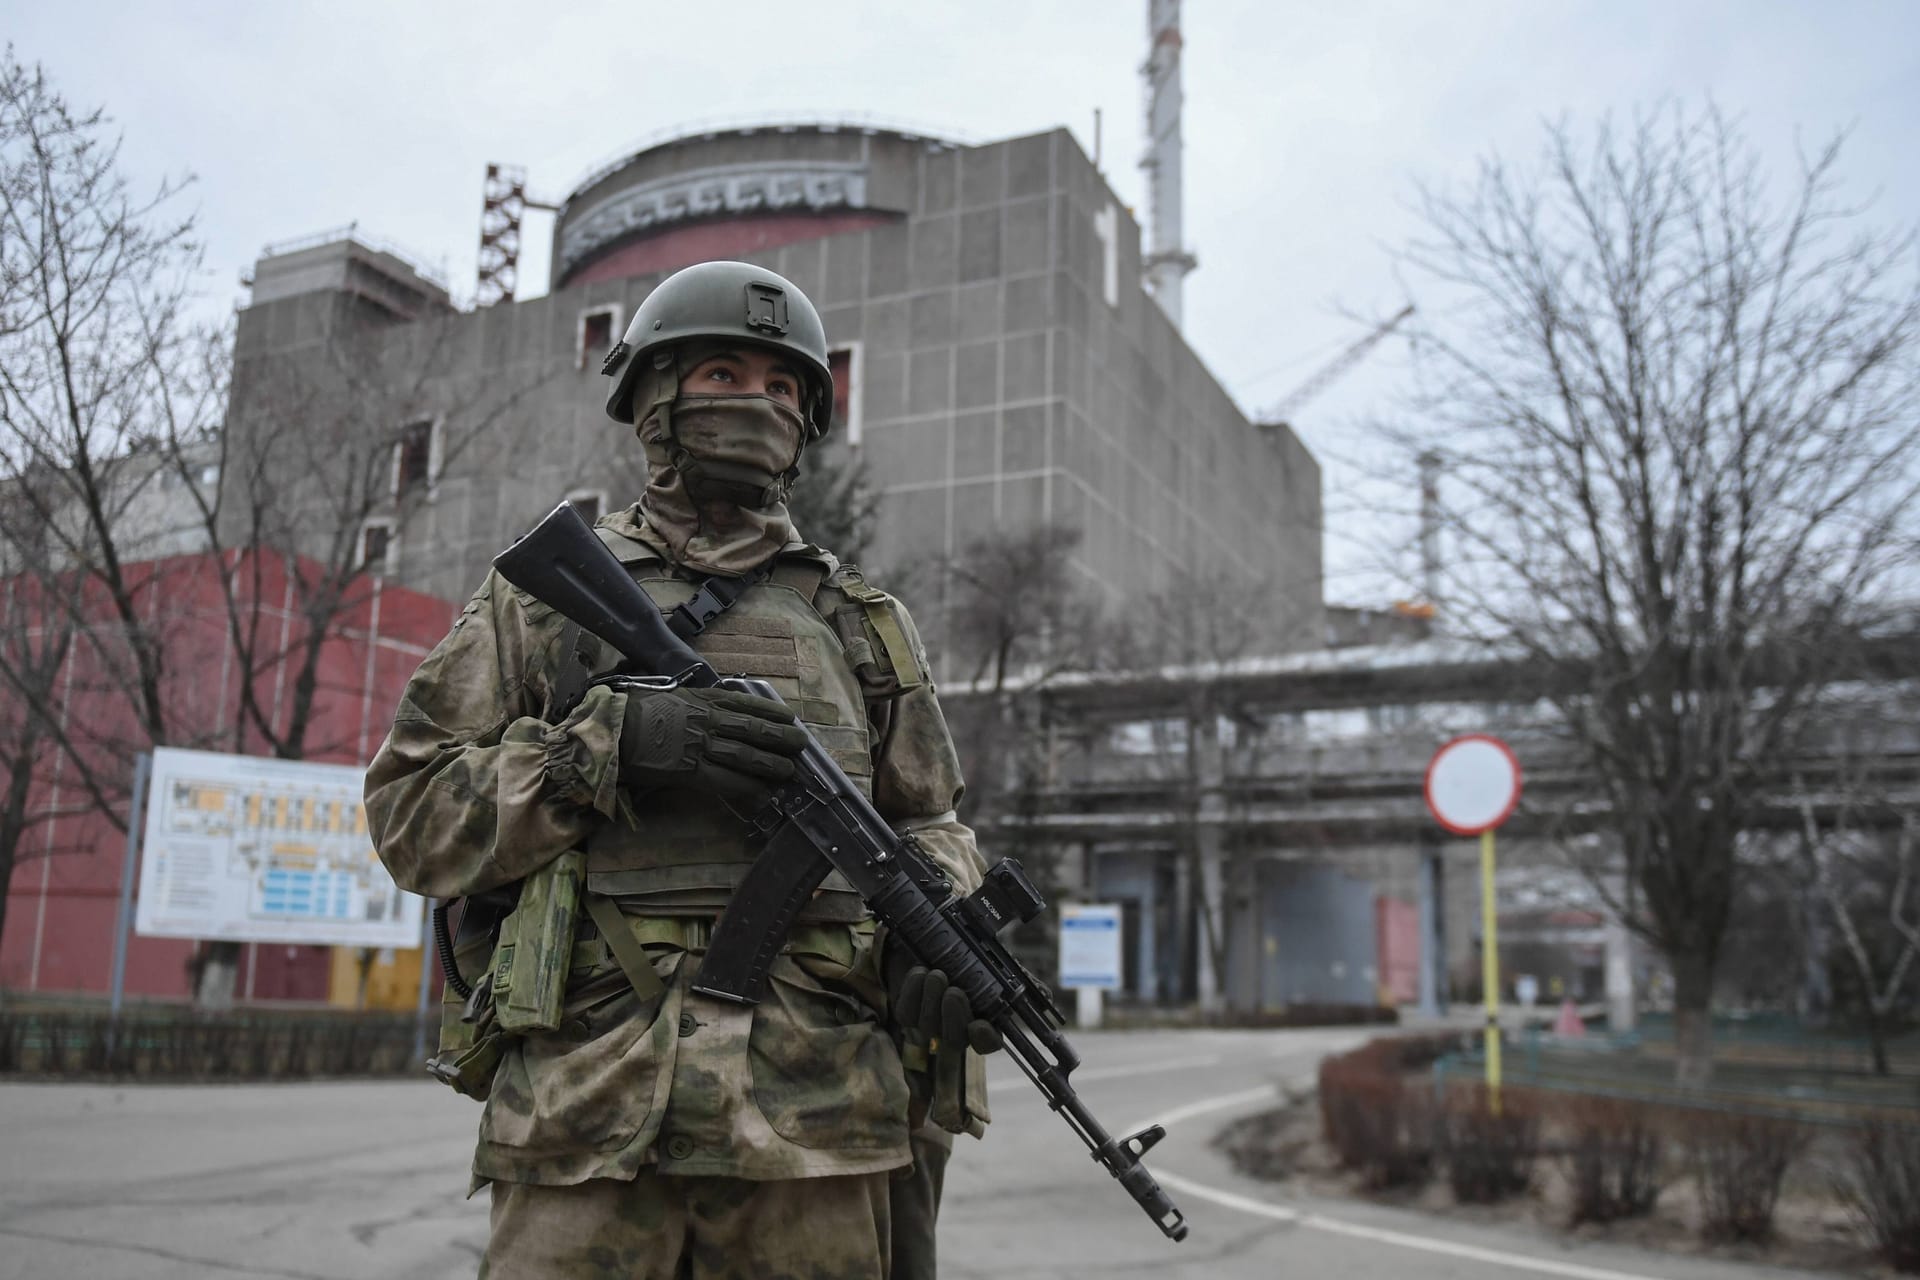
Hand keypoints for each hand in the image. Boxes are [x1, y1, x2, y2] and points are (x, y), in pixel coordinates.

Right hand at [618, 684, 808, 804]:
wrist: (609, 729)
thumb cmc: (631, 711)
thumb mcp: (668, 697)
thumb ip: (692, 703)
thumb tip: (706, 707)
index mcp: (701, 700)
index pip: (744, 704)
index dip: (770, 712)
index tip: (789, 717)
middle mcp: (706, 721)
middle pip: (752, 728)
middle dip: (779, 737)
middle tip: (800, 744)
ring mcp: (700, 746)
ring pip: (745, 755)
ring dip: (770, 763)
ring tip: (789, 770)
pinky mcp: (690, 771)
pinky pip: (725, 781)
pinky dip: (746, 788)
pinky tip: (762, 793)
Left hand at [885, 948, 1002, 1132]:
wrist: (930, 936)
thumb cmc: (967, 952)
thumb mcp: (996, 962)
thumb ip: (1020, 979)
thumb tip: (1044, 996)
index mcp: (982, 1019)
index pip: (987, 1043)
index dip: (984, 1039)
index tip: (981, 1024)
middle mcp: (956, 1027)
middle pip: (955, 1040)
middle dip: (954, 1017)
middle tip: (954, 991)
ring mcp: (929, 1023)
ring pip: (928, 1027)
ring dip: (932, 999)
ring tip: (935, 974)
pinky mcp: (906, 1013)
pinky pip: (907, 1013)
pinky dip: (912, 992)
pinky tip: (919, 972)